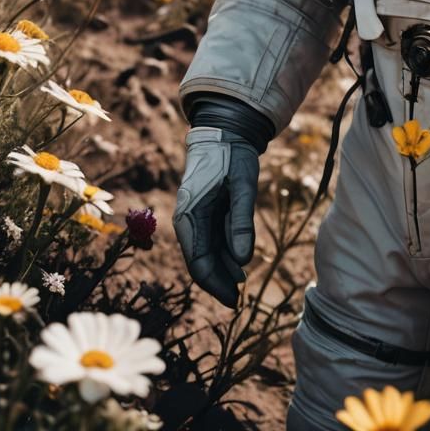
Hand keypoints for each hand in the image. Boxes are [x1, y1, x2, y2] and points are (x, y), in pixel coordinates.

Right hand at [173, 127, 258, 308]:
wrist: (225, 130)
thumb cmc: (233, 156)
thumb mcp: (242, 186)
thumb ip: (241, 222)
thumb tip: (242, 261)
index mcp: (190, 215)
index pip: (199, 261)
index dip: (215, 284)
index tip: (233, 301)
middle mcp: (187, 219)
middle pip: (200, 260)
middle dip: (218, 281)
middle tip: (239, 299)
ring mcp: (194, 215)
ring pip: (206, 251)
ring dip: (222, 268)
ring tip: (241, 283)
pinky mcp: (203, 210)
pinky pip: (211, 238)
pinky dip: (224, 252)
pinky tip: (238, 261)